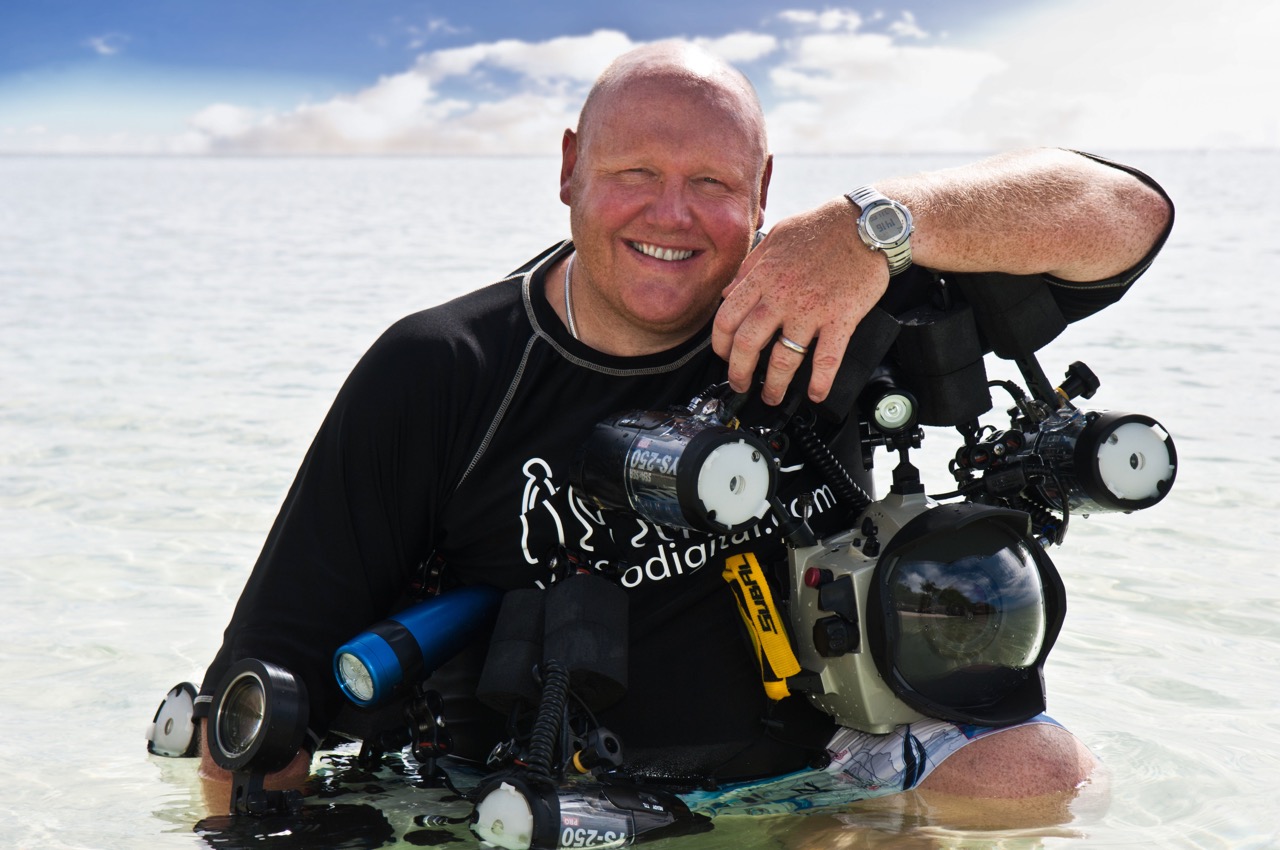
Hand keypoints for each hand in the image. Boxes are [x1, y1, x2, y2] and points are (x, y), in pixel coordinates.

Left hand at [713, 198, 889, 405]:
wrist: (867, 225)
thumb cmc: (822, 228)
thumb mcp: (775, 237)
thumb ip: (749, 267)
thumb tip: (728, 292)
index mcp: (763, 276)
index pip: (727, 318)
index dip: (720, 344)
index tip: (723, 355)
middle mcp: (783, 296)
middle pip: (748, 344)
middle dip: (739, 371)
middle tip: (740, 383)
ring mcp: (812, 309)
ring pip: (784, 358)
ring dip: (775, 385)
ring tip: (773, 395)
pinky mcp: (841, 318)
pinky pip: (827, 359)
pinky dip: (820, 382)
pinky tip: (816, 394)